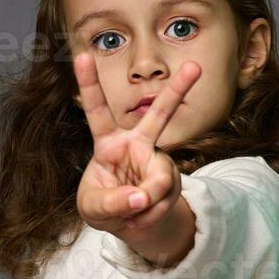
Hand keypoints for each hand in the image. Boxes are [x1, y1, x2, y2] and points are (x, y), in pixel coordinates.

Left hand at [74, 52, 201, 236]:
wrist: (127, 223)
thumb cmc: (102, 206)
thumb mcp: (93, 208)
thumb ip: (111, 201)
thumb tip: (140, 198)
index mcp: (109, 142)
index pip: (98, 110)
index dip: (89, 83)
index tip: (82, 55)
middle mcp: (138, 144)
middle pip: (160, 114)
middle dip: (178, 90)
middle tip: (196, 67)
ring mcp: (159, 161)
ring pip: (160, 179)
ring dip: (145, 204)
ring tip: (132, 216)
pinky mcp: (173, 181)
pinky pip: (165, 199)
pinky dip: (151, 215)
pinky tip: (141, 218)